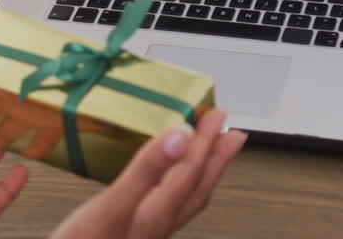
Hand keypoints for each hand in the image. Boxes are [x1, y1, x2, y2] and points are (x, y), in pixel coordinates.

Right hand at [51, 109, 246, 238]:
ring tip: (213, 153)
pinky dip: (178, 187)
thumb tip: (181, 137)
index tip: (214, 114)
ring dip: (202, 172)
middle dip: (215, 158)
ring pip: (187, 199)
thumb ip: (147, 170)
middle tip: (231, 132)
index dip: (203, 140)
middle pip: (196, 186)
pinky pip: (170, 205)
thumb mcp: (111, 206)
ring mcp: (147, 233)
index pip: (190, 170)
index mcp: (157, 213)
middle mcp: (158, 225)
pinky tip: (166, 183)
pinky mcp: (133, 236)